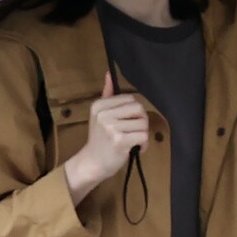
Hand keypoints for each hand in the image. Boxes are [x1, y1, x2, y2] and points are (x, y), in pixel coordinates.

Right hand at [65, 72, 149, 202]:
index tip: (125, 123)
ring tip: (132, 142)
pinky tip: (134, 149)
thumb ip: (107, 95)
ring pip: (143, 124)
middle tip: (131, 132)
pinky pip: (144, 136)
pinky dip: (143, 145)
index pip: (130, 99)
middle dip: (140, 122)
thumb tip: (109, 74)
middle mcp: (103, 114)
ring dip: (142, 135)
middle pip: (139, 109)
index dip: (134, 112)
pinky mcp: (120, 140)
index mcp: (99, 105)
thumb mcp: (99, 114)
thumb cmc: (100, 139)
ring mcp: (111, 127)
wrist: (92, 162)